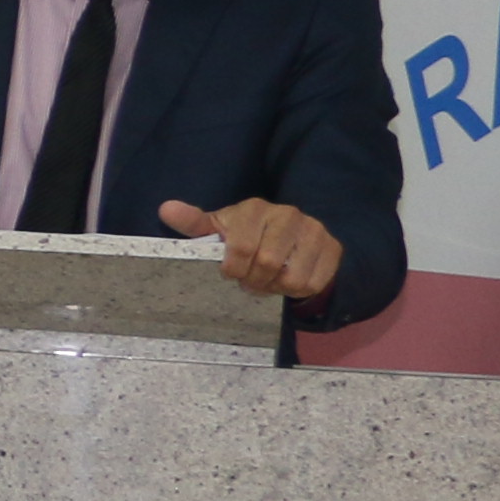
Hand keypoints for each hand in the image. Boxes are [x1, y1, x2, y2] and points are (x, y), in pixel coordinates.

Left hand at [160, 196, 345, 303]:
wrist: (293, 238)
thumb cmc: (247, 235)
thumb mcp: (220, 229)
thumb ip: (195, 223)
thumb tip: (166, 209)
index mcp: (255, 209)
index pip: (240, 247)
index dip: (233, 269)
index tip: (230, 273)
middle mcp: (288, 215)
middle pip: (267, 263)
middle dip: (253, 280)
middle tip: (249, 281)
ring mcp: (315, 231)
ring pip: (292, 277)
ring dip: (275, 287)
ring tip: (268, 281)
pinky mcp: (333, 249)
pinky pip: (313, 283)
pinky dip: (297, 291)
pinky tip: (287, 281)